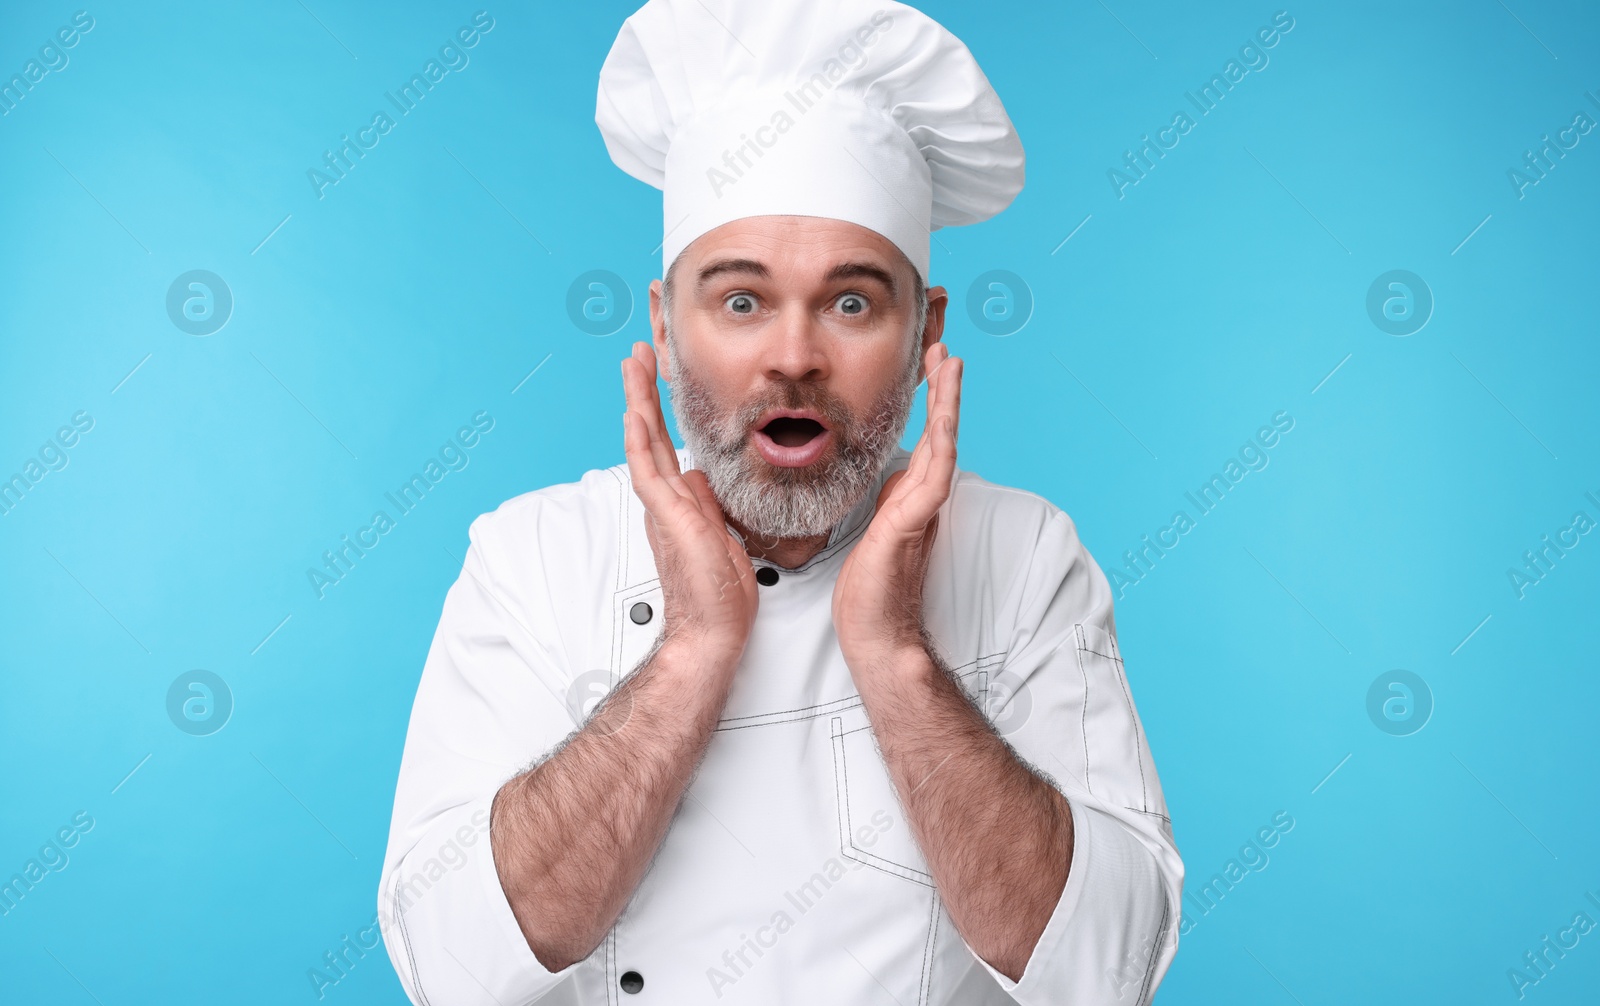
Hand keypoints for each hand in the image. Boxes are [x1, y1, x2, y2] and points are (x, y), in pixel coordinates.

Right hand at [622, 342, 757, 663]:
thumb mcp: (722, 534)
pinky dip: (639, 443)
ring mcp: (664, 509)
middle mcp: (666, 501)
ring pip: (644, 444)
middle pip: (650, 435)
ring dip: (638, 401)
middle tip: (638, 353)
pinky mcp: (667, 520)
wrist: (713, 633)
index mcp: (681, 504)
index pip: (668, 446)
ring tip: (632, 364)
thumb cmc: (720, 596)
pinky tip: (634, 414)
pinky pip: (647, 474)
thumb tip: (699, 476)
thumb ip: (707, 503)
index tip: (658, 378)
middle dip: (644, 391)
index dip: (662, 410)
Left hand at [832, 342, 960, 666]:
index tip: (928, 361)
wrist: (874, 634)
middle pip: (939, 430)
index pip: (925, 437)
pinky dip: (941, 442)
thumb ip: (888, 499)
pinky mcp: (913, 524)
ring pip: (942, 444)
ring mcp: (922, 510)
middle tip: (943, 345)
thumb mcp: (872, 529)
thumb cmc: (869, 591)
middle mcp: (921, 498)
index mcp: (909, 497)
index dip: (930, 399)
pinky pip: (934, 476)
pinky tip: (944, 417)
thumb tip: (894, 473)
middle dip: (943, 387)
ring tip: (950, 361)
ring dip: (948, 402)